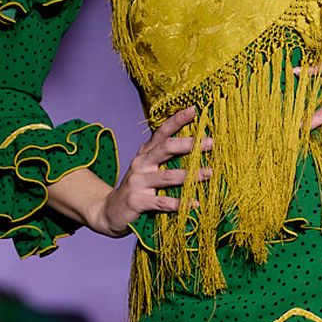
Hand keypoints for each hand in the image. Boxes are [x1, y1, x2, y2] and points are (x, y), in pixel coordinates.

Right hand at [95, 107, 212, 236]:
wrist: (111, 212)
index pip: (162, 132)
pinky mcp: (137, 201)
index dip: (177, 120)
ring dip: (191, 175)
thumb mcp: (149, 169)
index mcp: (146, 152)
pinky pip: (163, 202)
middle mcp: (141, 163)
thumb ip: (167, 159)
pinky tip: (194, 203)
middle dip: (189, 144)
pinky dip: (180, 203)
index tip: (193, 109)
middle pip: (166, 148)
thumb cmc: (138, 188)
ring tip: (209, 173)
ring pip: (168, 176)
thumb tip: (197, 149)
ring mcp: (138, 181)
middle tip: (210, 142)